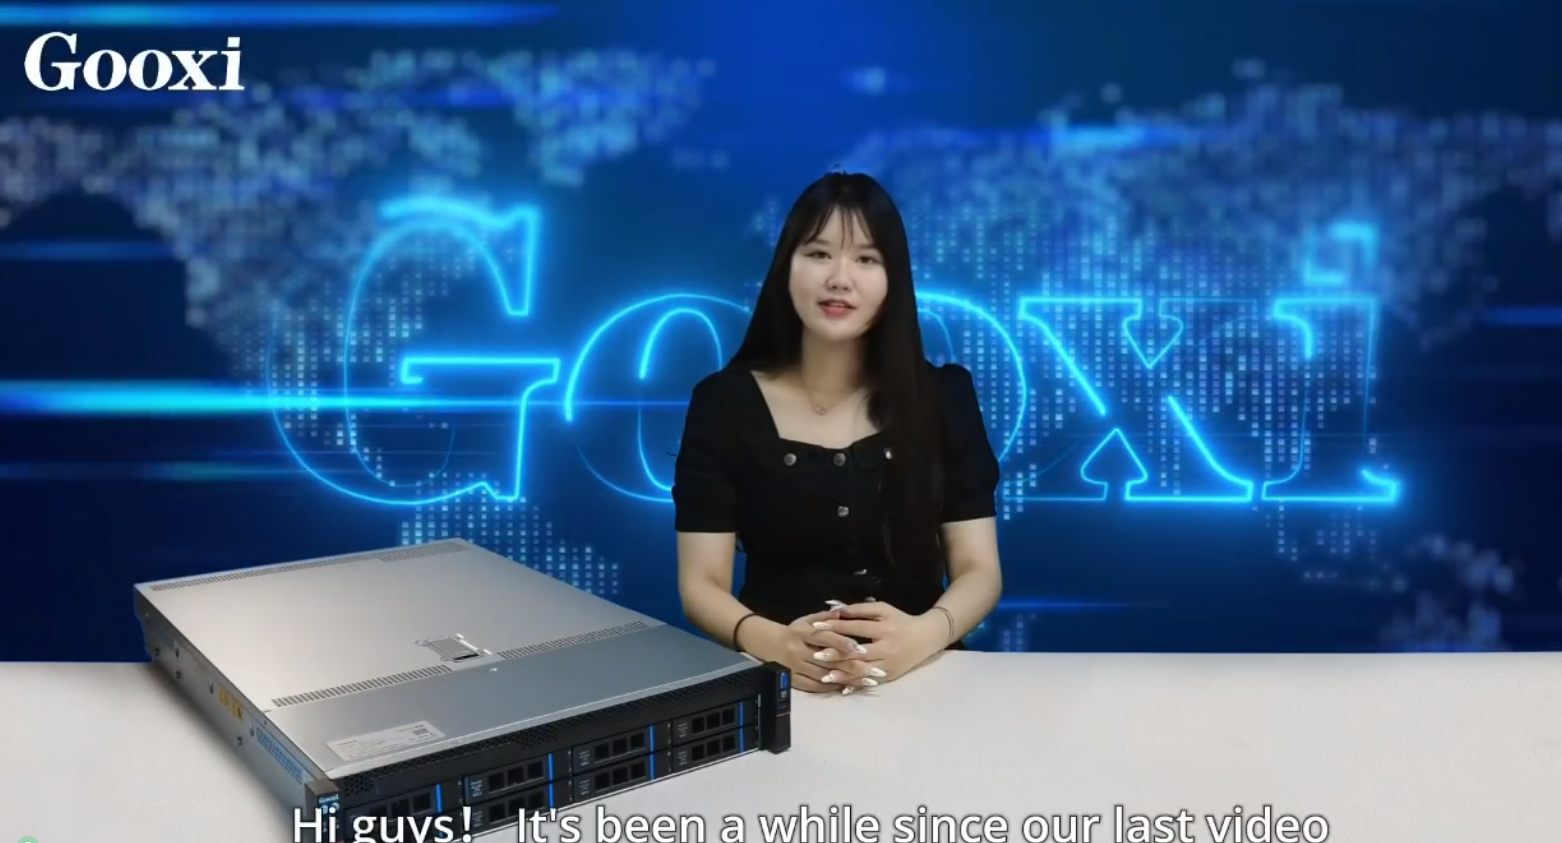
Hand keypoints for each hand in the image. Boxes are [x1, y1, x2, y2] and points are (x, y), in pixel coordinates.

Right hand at [743, 609, 872, 693]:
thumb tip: (842, 611)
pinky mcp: (794, 680)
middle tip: (872, 670)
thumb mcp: (807, 620)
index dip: (841, 642)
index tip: (860, 647)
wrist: (769, 644)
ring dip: (846, 679)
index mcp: (801, 632)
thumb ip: (825, 617)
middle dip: (851, 666)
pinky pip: (815, 687)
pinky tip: (848, 687)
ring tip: (866, 682)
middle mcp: (797, 651)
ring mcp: (795, 667)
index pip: (823, 637)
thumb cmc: (794, 631)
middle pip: (827, 660)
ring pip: (823, 675)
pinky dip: (832, 688)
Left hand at [811, 601, 948, 685]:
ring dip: (842, 674)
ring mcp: (889, 665)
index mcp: (885, 629)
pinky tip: (840, 687)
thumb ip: (860, 609)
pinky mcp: (890, 676)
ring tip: (824, 675)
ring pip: (862, 671)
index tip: (817, 628)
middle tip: (816, 655)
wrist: (926, 638)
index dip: (836, 627)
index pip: (856, 628)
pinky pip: (869, 683)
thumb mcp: (883, 609)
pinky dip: (854, 685)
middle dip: (836, 655)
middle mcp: (887, 649)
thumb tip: (835, 610)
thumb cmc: (900, 621)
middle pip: (857, 653)